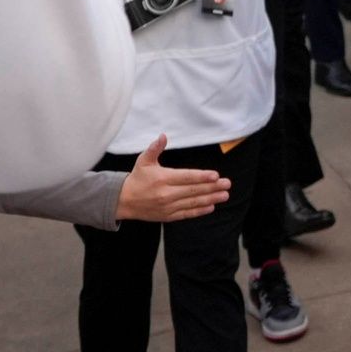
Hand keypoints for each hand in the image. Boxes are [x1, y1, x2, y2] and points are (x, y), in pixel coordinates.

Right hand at [116, 135, 231, 223]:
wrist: (123, 201)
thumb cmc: (136, 178)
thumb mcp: (143, 160)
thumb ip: (155, 148)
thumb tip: (163, 135)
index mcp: (162, 178)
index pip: (186, 177)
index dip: (202, 177)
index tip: (216, 175)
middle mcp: (166, 194)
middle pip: (193, 190)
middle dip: (212, 187)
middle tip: (227, 184)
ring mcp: (168, 206)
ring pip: (193, 202)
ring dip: (210, 199)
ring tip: (224, 195)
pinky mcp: (168, 216)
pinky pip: (187, 213)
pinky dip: (199, 211)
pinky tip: (211, 206)